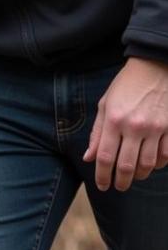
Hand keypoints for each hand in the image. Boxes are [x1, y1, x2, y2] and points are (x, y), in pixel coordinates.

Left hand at [84, 57, 167, 190]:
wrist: (157, 62)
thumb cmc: (127, 85)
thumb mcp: (105, 105)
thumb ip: (97, 133)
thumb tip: (89, 158)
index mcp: (114, 121)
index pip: (105, 158)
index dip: (102, 177)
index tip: (103, 186)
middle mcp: (135, 126)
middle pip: (126, 166)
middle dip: (121, 182)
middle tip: (119, 186)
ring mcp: (156, 126)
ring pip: (147, 164)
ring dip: (140, 175)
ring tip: (135, 177)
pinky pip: (166, 153)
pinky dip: (159, 163)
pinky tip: (152, 164)